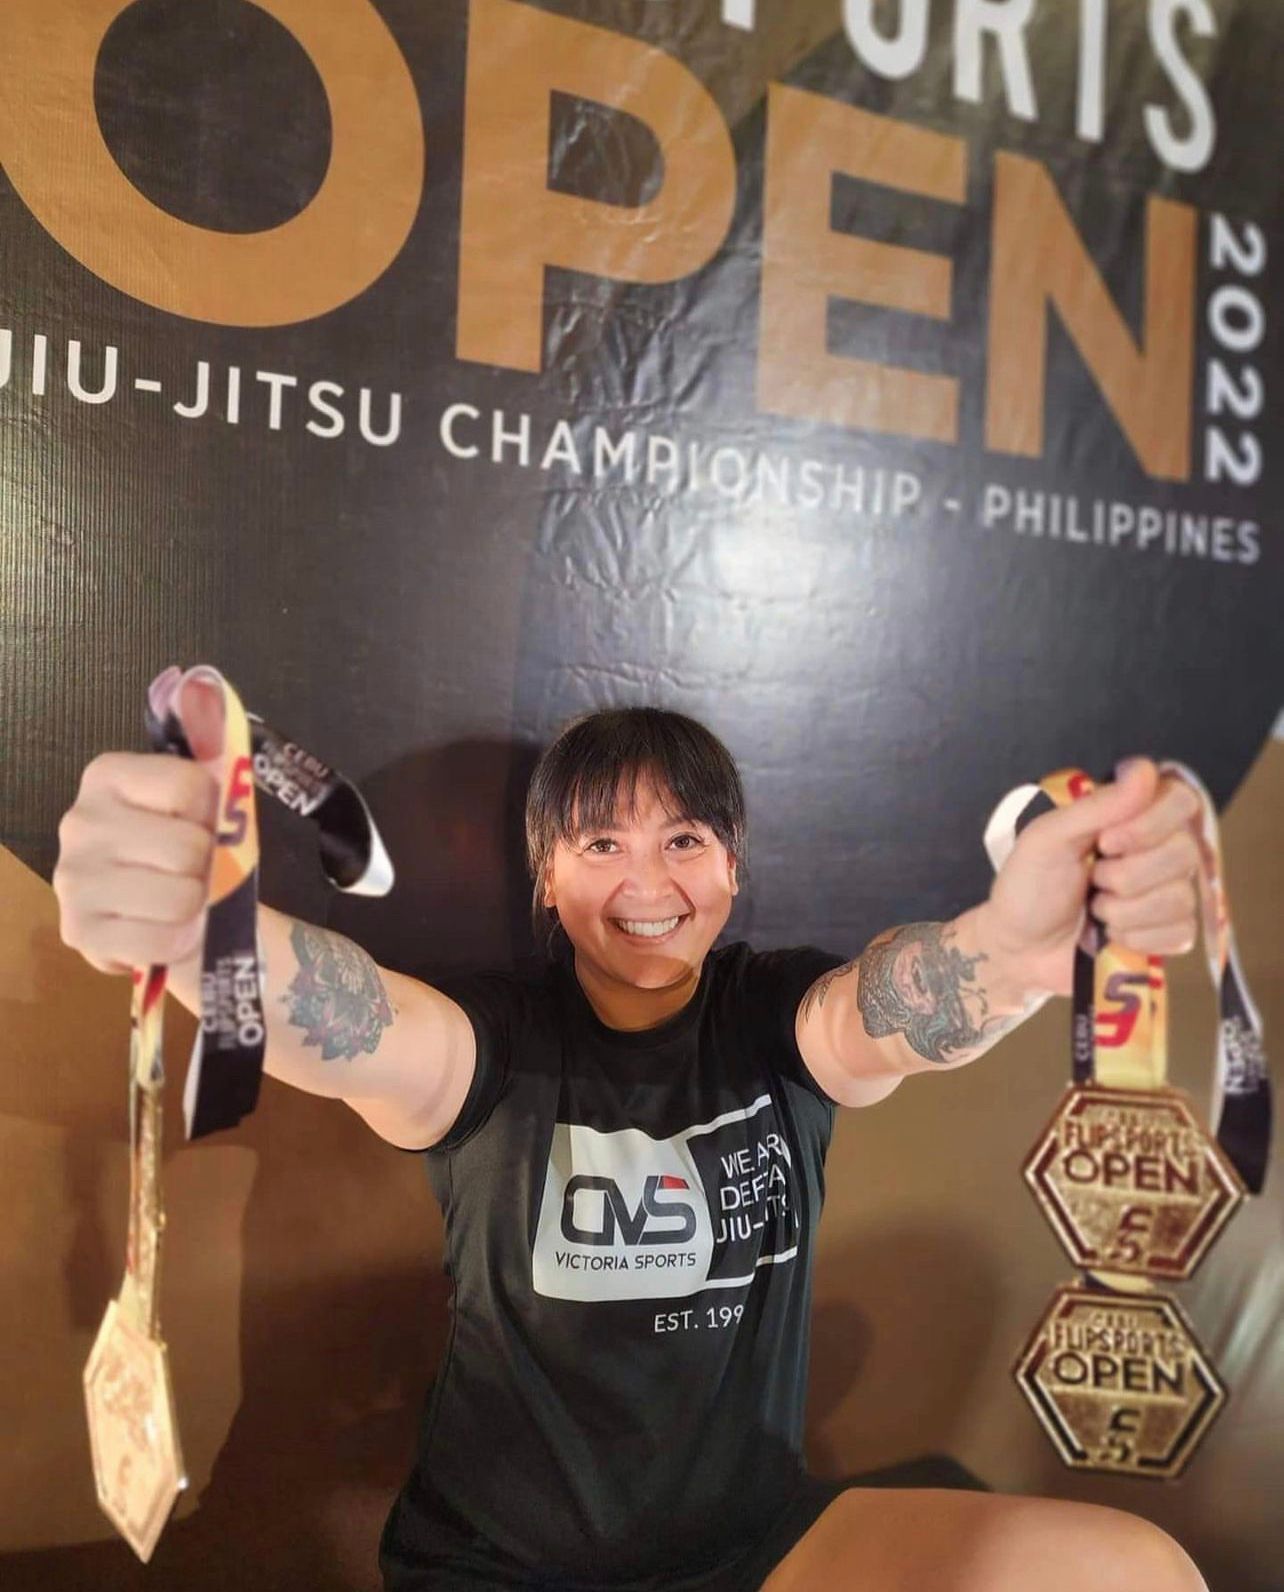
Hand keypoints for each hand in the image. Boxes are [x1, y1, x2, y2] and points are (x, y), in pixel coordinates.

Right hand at [53, 679, 224, 974]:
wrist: (179, 920)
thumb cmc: (191, 854)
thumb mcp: (208, 802)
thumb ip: (209, 749)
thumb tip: (204, 682)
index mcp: (108, 776)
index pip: (193, 788)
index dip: (216, 815)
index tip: (206, 825)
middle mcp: (79, 821)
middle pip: (188, 847)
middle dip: (208, 867)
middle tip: (196, 872)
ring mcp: (72, 880)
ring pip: (179, 896)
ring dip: (198, 908)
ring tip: (184, 904)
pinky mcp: (79, 933)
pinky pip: (159, 940)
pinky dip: (179, 941)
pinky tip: (168, 932)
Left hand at [981, 758, 1202, 998]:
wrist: (1020, 950)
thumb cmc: (1028, 887)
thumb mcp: (1048, 838)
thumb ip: (1096, 806)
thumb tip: (1144, 770)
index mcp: (1130, 817)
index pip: (1180, 800)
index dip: (1150, 823)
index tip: (1106, 842)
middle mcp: (1158, 850)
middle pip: (1184, 852)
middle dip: (1126, 876)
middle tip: (1091, 881)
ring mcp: (1168, 893)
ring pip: (1180, 897)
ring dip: (1124, 911)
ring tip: (1095, 910)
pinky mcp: (1169, 934)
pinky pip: (1180, 933)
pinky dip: (1136, 938)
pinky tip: (1111, 936)